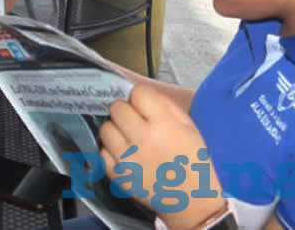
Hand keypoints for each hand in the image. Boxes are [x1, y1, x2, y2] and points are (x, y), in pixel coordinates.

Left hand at [100, 84, 224, 227]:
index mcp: (164, 124)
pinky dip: (111, 151)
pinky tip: (123, 154)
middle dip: (125, 110)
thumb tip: (141, 93)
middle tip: (134, 121)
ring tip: (128, 138)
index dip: (140, 97)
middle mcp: (143, 139)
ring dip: (116, 129)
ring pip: (106, 128)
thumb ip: (165, 106)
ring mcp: (128, 158)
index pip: (137, 93)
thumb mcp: (189, 127)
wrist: (192, 200)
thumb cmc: (192, 160)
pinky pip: (102, 152)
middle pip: (117, 108)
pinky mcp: (118, 176)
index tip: (143, 105)